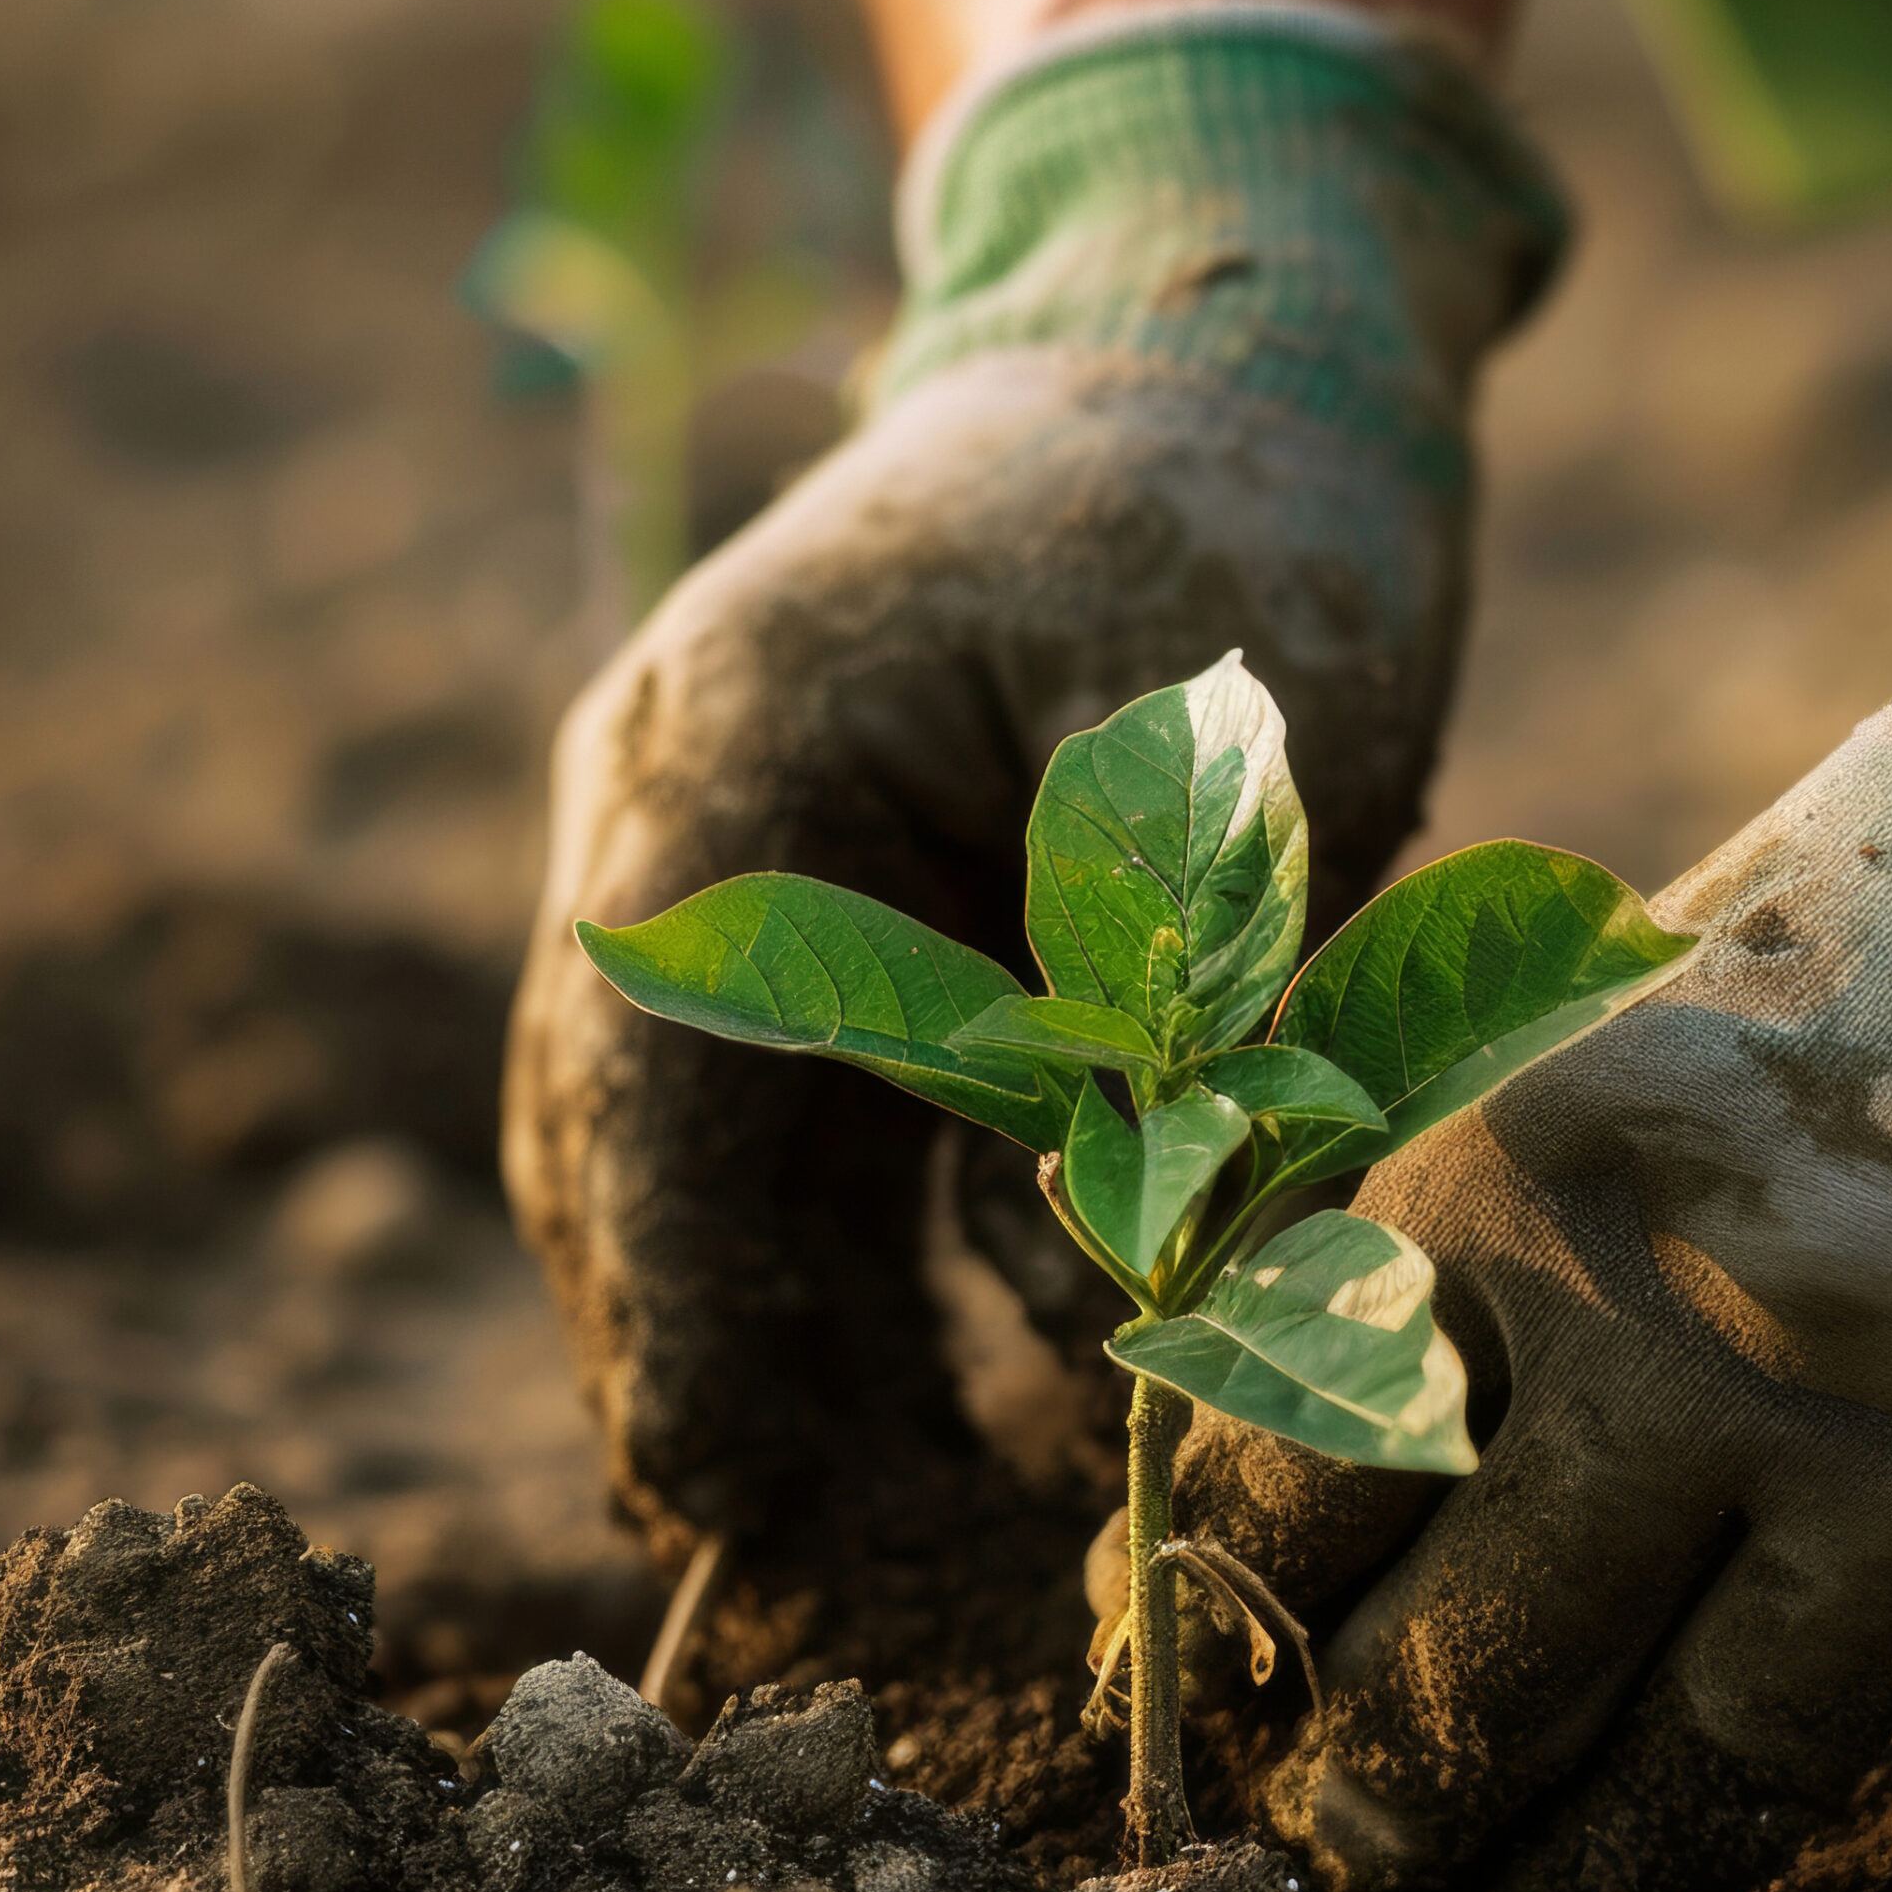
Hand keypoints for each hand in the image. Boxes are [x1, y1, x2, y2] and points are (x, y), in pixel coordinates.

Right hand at [503, 9, 1562, 1588]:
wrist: (1228, 338)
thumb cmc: (1238, 506)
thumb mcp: (1218, 751)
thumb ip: (1154, 1011)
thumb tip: (1148, 1273)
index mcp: (729, 767)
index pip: (653, 1102)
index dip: (683, 1317)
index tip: (723, 1498)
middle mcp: (696, 812)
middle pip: (654, 1140)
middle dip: (717, 1347)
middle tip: (781, 1552)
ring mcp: (761, 836)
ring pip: (737, 1129)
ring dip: (795, 1308)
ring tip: (867, 1497)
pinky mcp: (862, 868)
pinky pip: (838, 1085)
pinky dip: (897, 1217)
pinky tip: (997, 1337)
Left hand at [1175, 362, 1891, 1891]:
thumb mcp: (1614, 997)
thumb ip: (1431, 1191)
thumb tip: (1241, 1381)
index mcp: (1524, 1180)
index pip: (1300, 1487)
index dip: (1239, 1632)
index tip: (1228, 1705)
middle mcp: (1710, 1333)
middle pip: (1485, 1677)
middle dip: (1392, 1808)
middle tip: (1359, 1871)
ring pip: (1729, 1776)